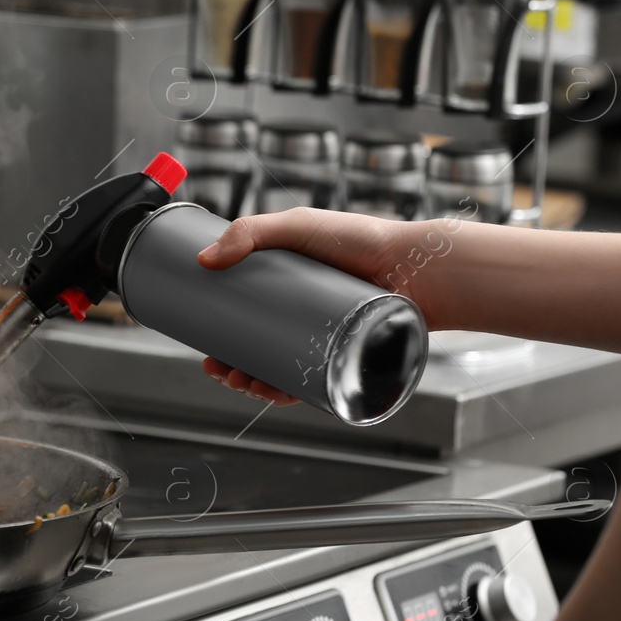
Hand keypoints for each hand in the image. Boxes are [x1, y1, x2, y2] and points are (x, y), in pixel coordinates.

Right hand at [196, 208, 440, 403]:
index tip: (204, 347)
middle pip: (258, 350)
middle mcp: (304, 317)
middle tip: (219, 370)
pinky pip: (314, 383)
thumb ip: (249, 232)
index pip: (244, 318)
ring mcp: (324, 339)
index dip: (220, 337)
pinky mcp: (345, 357)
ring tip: (243, 383)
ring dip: (255, 384)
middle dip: (232, 367)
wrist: (416, 266)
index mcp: (286, 288)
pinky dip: (290, 393)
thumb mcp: (298, 226)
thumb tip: (204, 260)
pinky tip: (272, 394)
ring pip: (282, 370)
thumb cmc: (363, 239)